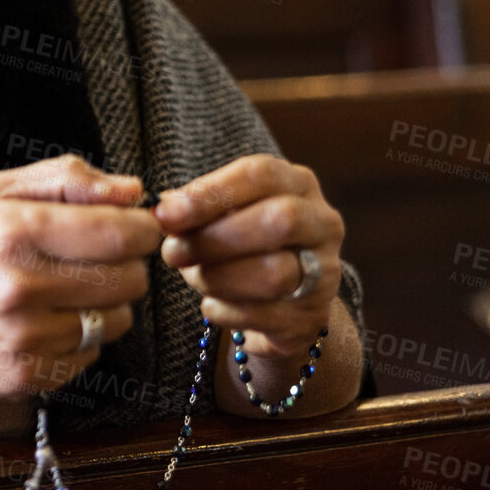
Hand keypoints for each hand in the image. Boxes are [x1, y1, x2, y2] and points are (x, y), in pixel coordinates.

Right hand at [0, 155, 162, 398]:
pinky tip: (46, 318)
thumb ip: (65, 178)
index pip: (120, 234)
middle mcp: (19, 287)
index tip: (136, 224)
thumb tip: (132, 190)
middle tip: (95, 255)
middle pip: (129, 279)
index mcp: (12, 231)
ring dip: (106, 301)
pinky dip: (80, 335)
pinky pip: (91, 354)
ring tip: (68, 288)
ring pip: (118, 320)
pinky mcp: (25, 376)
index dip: (142, 227)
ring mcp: (23, 339)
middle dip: (125, 262)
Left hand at [155, 154, 344, 359]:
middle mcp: (322, 222)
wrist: (281, 299)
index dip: (208, 194)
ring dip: (218, 278)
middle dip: (215, 239)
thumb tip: (163, 209)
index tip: (165, 215)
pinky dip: (226, 310)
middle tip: (172, 252)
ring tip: (193, 277)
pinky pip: (266, 315)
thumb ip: (195, 208)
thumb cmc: (241, 240)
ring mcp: (326, 271)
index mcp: (297, 183)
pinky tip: (211, 304)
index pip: (259, 175)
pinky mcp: (314, 315)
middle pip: (278, 220)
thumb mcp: (221, 214)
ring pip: (276, 273)